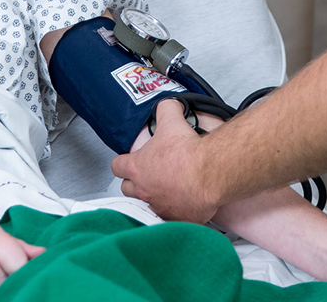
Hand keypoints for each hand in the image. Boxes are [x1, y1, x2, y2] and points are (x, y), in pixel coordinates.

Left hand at [112, 99, 219, 222]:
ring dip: (154, 200)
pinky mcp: (178, 219)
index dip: (123, 164)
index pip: (118, 166)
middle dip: (135, 184)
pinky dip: (177, 214)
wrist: (209, 173)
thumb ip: (166, 110)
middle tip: (149, 177)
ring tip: (167, 193)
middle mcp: (144, 190)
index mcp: (138, 167)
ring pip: (147, 207)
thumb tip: (169, 105)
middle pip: (127, 189)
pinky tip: (185, 207)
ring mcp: (159, 207)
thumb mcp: (172, 120)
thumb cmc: (188, 153)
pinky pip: (172, 220)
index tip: (129, 163)